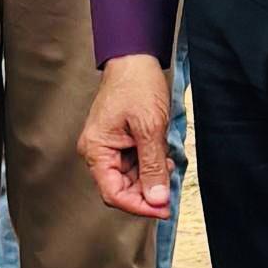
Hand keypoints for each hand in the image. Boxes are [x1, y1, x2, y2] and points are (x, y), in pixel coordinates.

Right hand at [80, 53, 173, 218]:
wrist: (135, 58)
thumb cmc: (136, 85)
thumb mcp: (150, 128)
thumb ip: (152, 166)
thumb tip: (156, 198)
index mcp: (96, 150)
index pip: (113, 193)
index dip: (138, 206)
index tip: (162, 209)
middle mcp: (97, 152)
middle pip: (120, 188)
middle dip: (146, 192)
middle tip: (170, 193)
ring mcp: (107, 147)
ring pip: (129, 178)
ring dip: (150, 178)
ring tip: (167, 166)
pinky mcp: (118, 141)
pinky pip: (133, 164)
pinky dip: (149, 166)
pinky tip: (162, 158)